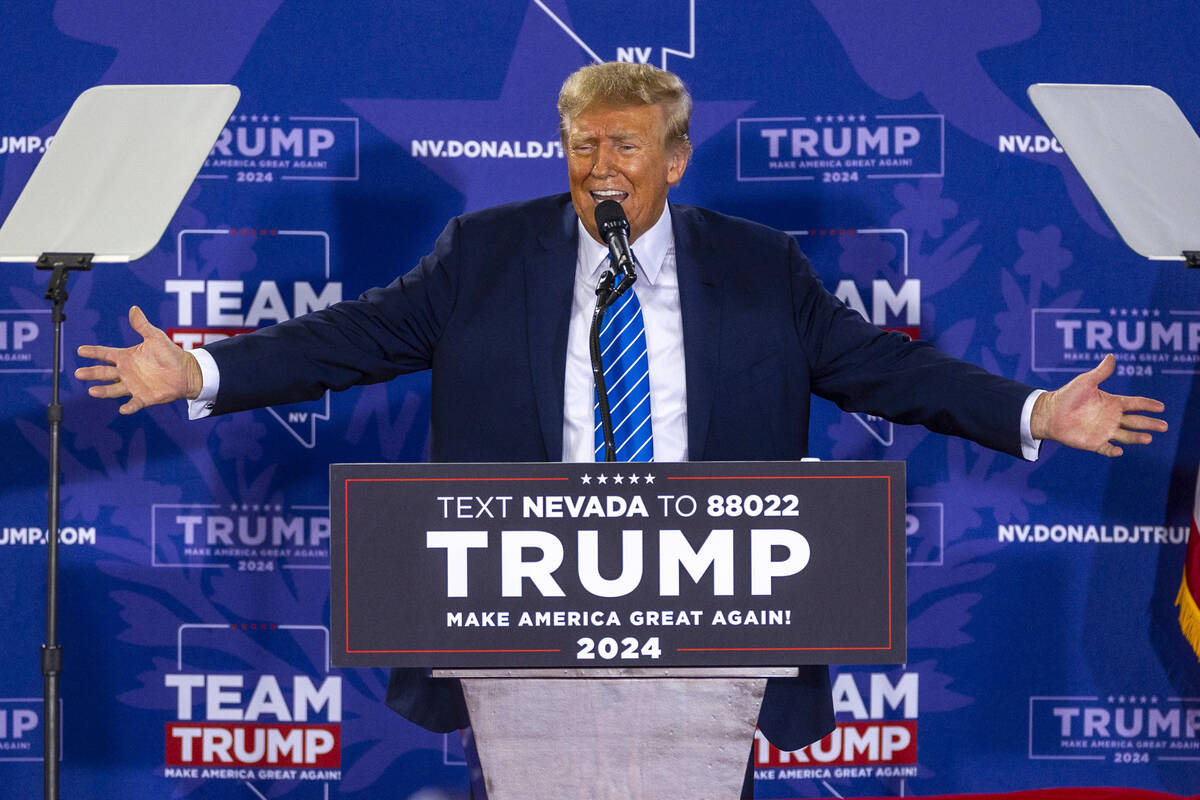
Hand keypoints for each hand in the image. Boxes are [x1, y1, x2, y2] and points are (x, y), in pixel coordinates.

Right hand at [75, 306, 202, 414]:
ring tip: (91, 391)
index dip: (93, 352)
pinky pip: (134, 403)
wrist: (186, 371)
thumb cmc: (170, 354)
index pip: (105, 354)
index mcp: (126, 357)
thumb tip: (133, 308)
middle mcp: (126, 372)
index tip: (80, 350)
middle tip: (78, 373)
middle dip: (91, 373)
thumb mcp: (155, 337)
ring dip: (103, 391)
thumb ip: (142, 325)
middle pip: (104, 373)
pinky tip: (122, 409)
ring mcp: (133, 386)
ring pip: (113, 389)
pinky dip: (129, 407)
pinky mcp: (144, 397)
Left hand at [1030, 354, 1166, 456]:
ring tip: (1148, 438)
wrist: (1049, 413)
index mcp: (1112, 403)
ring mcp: (1104, 431)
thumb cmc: (1067, 396)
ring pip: (1126, 436)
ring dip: (1137, 437)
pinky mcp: (1094, 443)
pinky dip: (1113, 450)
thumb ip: (1100, 372)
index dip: (1148, 405)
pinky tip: (1119, 450)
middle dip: (1150, 423)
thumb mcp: (1085, 382)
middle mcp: (1111, 418)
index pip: (1135, 404)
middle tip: (1164, 426)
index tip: (1161, 407)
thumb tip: (1111, 356)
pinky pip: (1106, 448)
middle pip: (1136, 421)